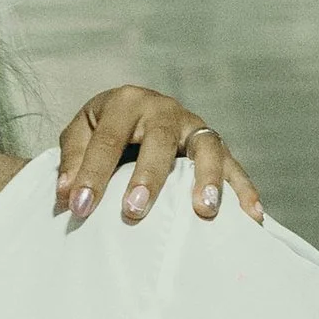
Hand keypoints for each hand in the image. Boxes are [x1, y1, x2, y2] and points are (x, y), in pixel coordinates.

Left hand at [56, 88, 263, 230]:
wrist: (132, 114)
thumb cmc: (103, 130)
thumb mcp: (79, 134)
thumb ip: (71, 161)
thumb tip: (66, 195)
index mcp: (125, 102)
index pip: (107, 139)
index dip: (92, 174)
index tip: (79, 208)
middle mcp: (163, 109)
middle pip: (160, 140)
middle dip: (147, 177)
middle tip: (133, 211)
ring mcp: (193, 126)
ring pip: (206, 147)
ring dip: (207, 178)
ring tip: (204, 210)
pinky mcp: (214, 145)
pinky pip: (234, 166)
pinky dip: (244, 189)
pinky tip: (252, 216)